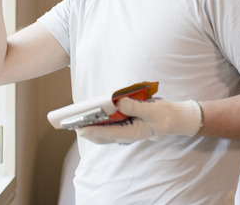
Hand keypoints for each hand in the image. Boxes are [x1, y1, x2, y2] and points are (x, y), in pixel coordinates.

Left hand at [76, 98, 202, 144]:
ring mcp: (122, 132)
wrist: (169, 119)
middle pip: (100, 136)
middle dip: (85, 130)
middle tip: (70, 122)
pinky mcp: (121, 127)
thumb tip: (118, 102)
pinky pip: (105, 127)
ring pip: (101, 133)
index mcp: (131, 133)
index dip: (92, 131)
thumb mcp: (151, 110)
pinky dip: (96, 123)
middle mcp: (124, 135)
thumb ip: (135, 107)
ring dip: (88, 127)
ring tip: (75, 119)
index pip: (107, 134)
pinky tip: (89, 115)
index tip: (80, 127)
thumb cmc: (161, 115)